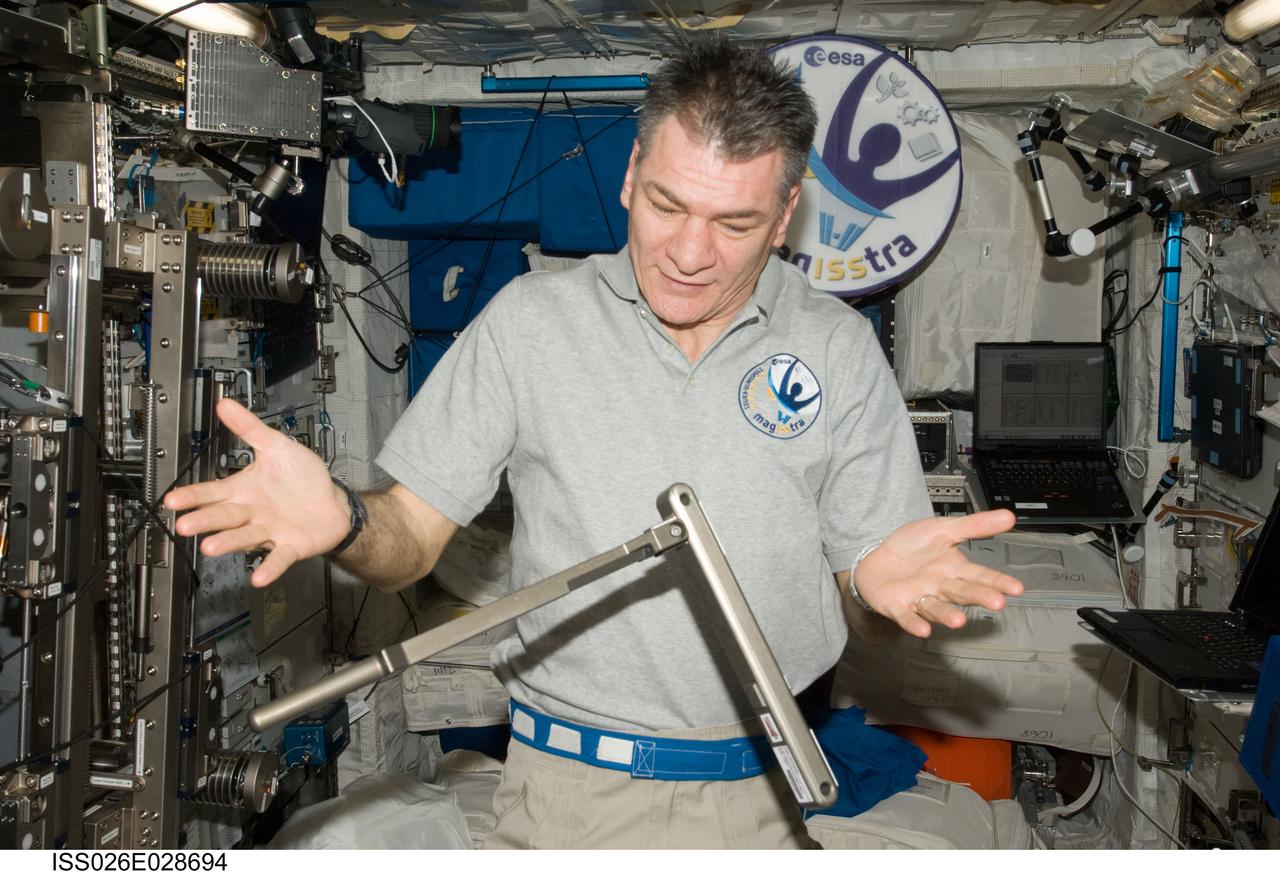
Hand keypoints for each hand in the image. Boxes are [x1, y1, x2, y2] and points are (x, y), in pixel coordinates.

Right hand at [164, 398, 349, 586]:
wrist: (334, 502)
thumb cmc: (303, 479)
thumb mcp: (277, 447)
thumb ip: (250, 429)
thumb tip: (225, 405)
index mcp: (244, 490)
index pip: (212, 492)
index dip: (193, 495)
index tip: (173, 499)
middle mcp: (252, 513)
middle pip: (223, 516)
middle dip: (204, 520)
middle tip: (185, 525)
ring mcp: (269, 531)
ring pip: (244, 537)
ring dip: (228, 542)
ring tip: (211, 547)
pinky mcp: (290, 546)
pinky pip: (278, 558)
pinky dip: (269, 568)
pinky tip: (259, 577)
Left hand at [855, 510, 1022, 637]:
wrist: (875, 555)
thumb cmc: (913, 546)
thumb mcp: (943, 529)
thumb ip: (974, 526)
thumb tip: (1009, 516)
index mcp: (954, 570)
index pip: (980, 576)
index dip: (997, 581)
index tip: (1016, 588)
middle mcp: (941, 588)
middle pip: (962, 593)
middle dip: (979, 597)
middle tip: (998, 602)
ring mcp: (919, 598)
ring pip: (936, 608)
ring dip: (947, 615)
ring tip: (959, 621)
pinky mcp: (896, 606)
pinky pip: (906, 616)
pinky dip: (914, 623)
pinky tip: (923, 630)